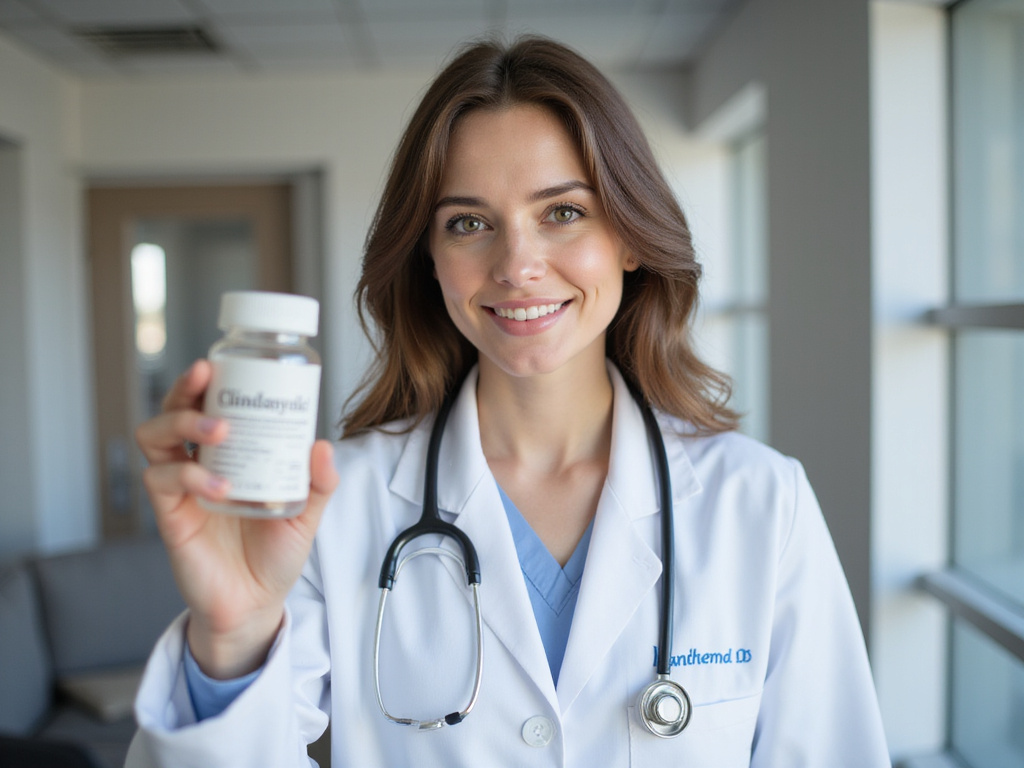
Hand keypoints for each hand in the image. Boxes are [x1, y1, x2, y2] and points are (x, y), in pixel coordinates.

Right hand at [135, 360, 338, 678]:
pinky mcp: (170, 515)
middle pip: (172, 408)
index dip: (206, 380)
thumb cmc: (274, 553)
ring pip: (154, 436)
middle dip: (186, 388)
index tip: (221, 361)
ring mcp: (180, 487)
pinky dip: (189, 475)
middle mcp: (198, 462)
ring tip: (220, 430)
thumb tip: (323, 445)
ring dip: (183, 422)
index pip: (207, 404)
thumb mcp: (306, 512)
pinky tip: (220, 486)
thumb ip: (319, 482)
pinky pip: (161, 480)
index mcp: (228, 453)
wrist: (256, 603)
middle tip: (209, 379)